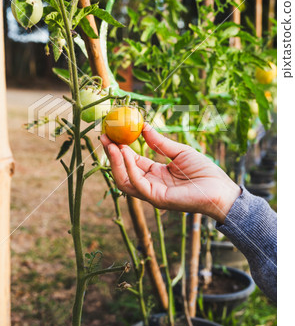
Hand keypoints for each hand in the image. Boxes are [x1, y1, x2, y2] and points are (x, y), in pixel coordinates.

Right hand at [100, 123, 240, 223]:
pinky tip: (125, 152)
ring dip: (116, 161)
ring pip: (125, 179)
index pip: (131, 161)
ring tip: (111, 143)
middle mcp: (151, 185)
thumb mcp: (180, 151)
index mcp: (156, 174)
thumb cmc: (205, 172)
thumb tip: (143, 126)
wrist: (221, 189)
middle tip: (104, 136)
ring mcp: (152, 194)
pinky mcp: (158, 198)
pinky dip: (129, 167)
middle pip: (123, 171)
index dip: (119, 148)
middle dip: (111, 154)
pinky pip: (137, 183)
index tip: (110, 132)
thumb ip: (160, 142)